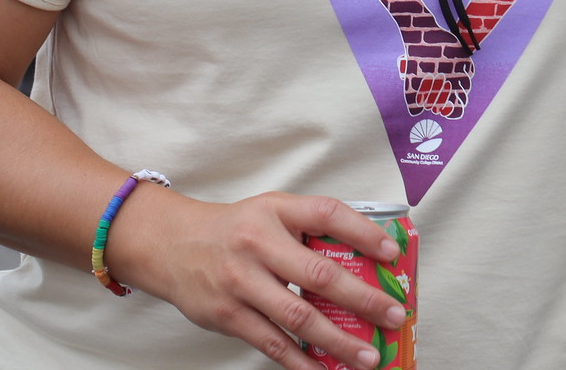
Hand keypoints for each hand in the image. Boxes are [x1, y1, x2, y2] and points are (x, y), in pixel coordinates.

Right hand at [111, 187, 410, 369]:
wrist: (172, 244)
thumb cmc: (235, 229)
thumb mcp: (272, 212)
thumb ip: (310, 229)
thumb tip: (365, 260)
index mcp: (277, 211)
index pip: (328, 214)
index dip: (364, 233)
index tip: (393, 254)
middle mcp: (259, 243)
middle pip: (319, 274)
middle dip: (363, 299)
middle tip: (394, 316)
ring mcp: (241, 282)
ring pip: (297, 317)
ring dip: (338, 341)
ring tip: (369, 357)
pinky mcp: (227, 314)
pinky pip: (272, 343)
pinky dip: (301, 361)